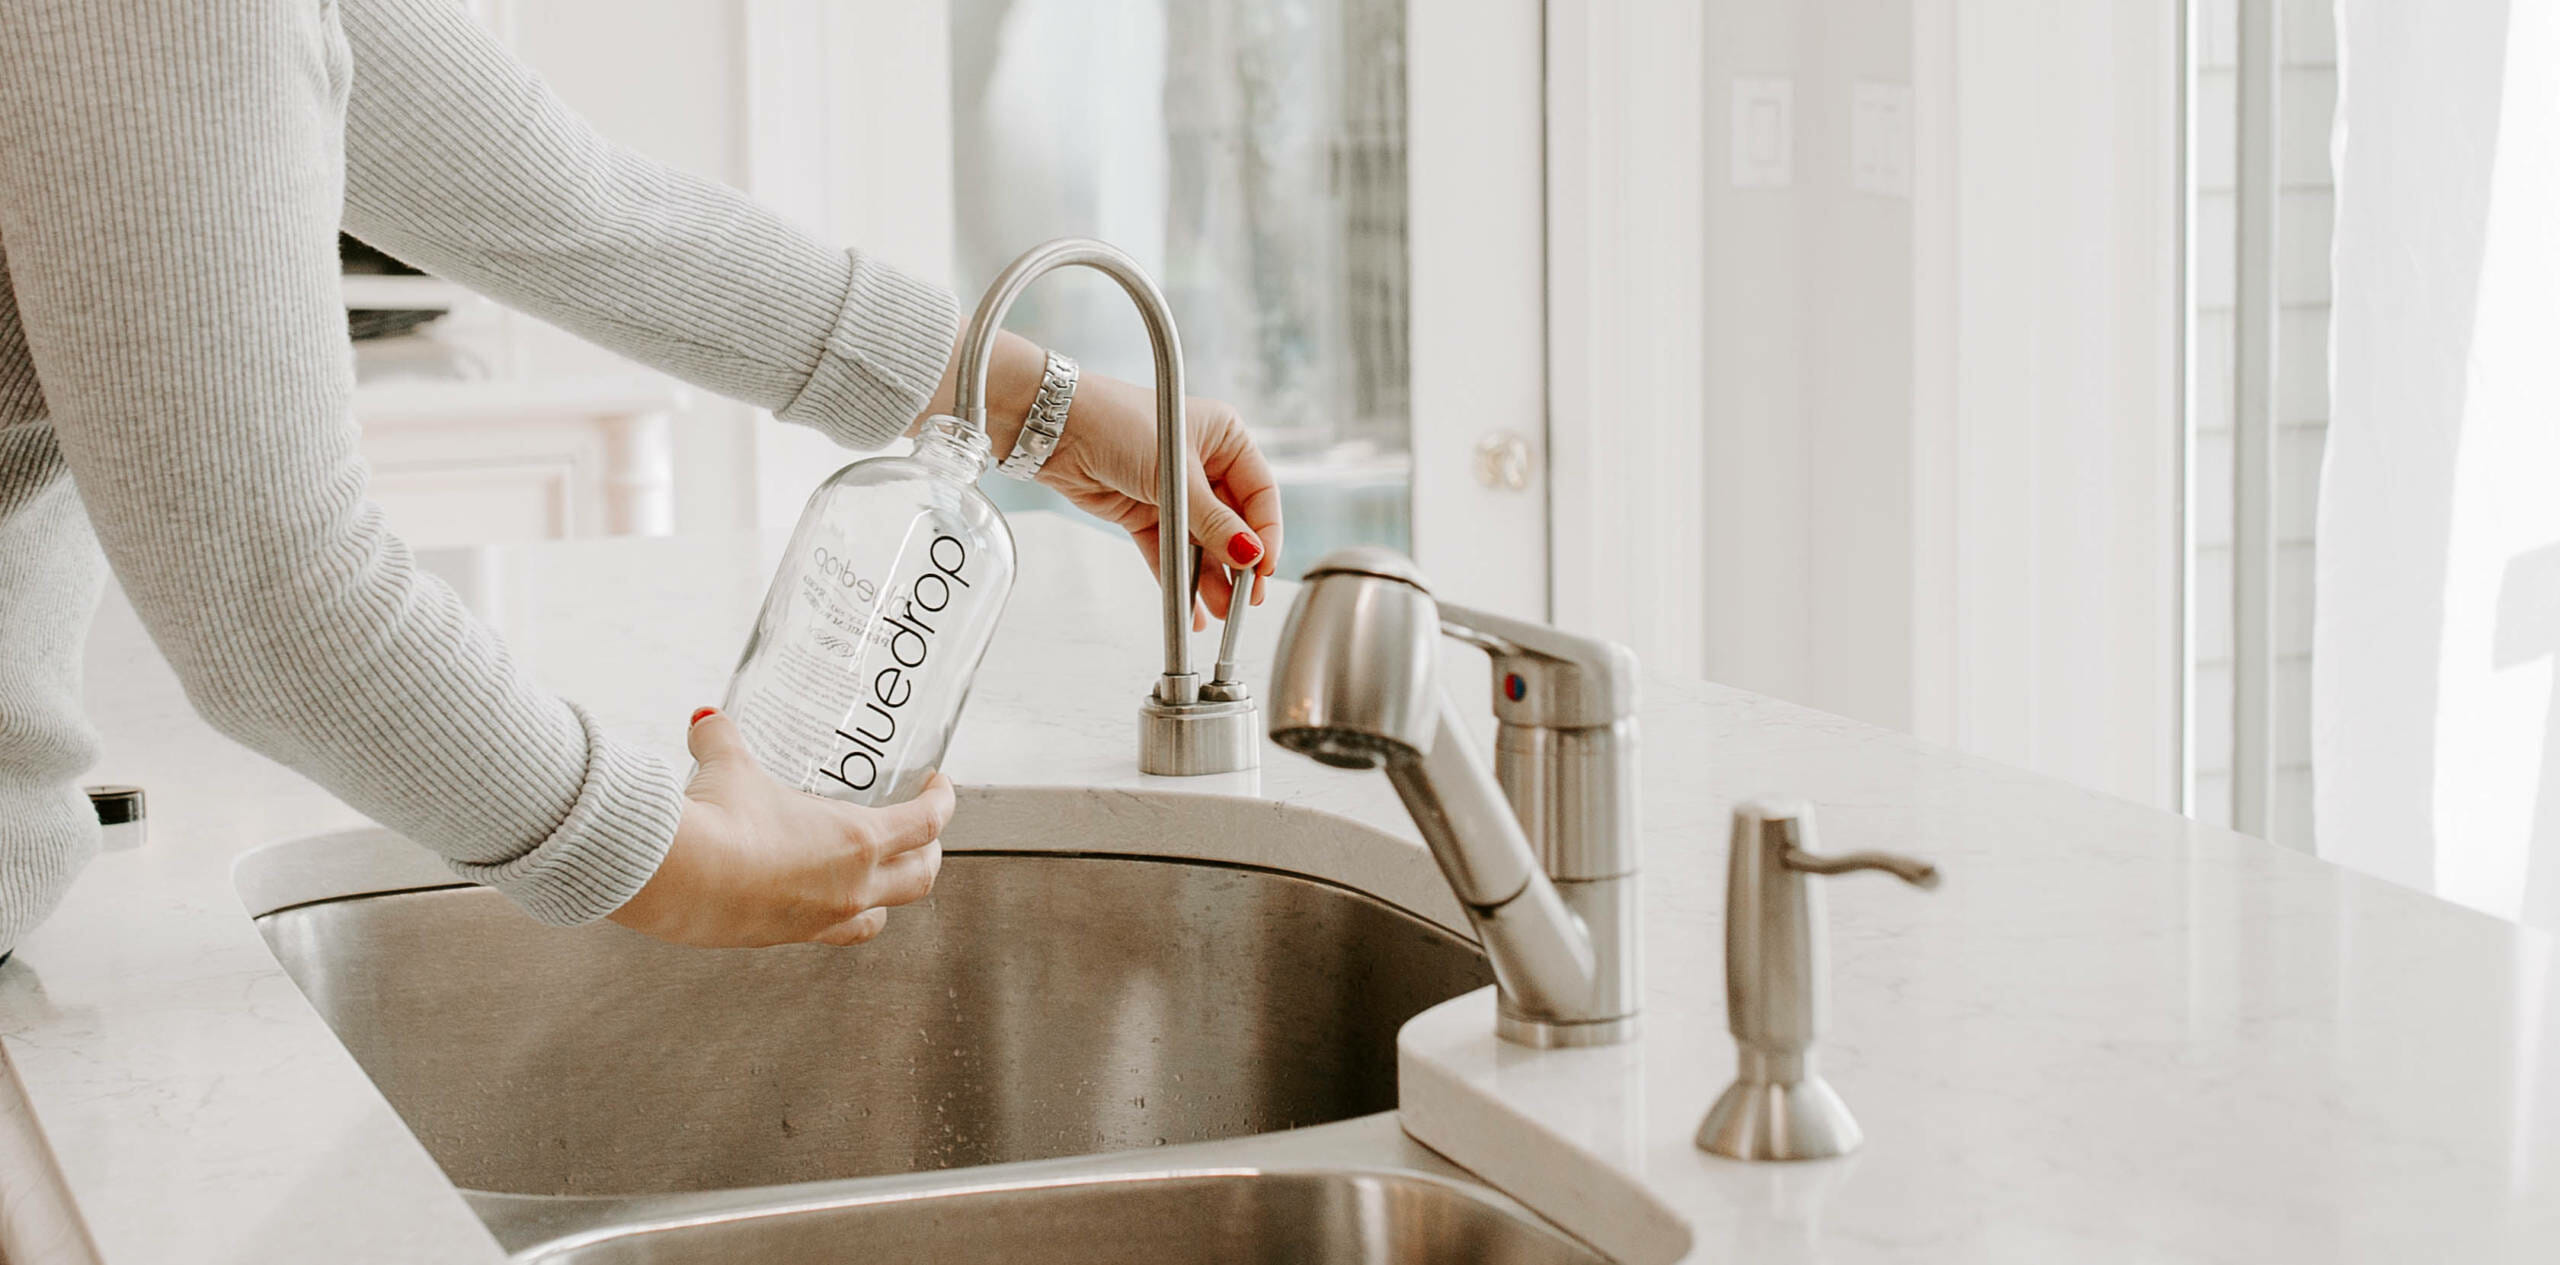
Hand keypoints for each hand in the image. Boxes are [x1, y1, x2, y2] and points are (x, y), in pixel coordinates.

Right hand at [608, 708, 951, 946]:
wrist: (678, 878)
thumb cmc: (720, 823)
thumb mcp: (729, 768)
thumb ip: (722, 741)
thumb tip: (706, 722)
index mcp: (858, 841)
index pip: (926, 823)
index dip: (942, 801)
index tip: (939, 785)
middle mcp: (851, 886)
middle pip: (919, 878)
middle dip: (928, 855)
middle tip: (924, 836)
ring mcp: (821, 919)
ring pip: (878, 916)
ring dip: (888, 896)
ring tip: (882, 877)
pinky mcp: (784, 938)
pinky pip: (830, 934)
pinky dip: (835, 917)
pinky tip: (816, 900)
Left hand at [1038, 372, 1283, 628]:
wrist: (1054, 426)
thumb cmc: (1116, 422)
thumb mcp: (1174, 473)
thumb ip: (1213, 520)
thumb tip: (1249, 554)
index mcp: (1225, 438)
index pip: (1260, 493)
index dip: (1265, 533)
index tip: (1264, 566)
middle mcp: (1204, 464)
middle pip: (1233, 523)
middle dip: (1239, 562)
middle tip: (1245, 598)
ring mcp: (1174, 491)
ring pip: (1202, 543)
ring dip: (1211, 577)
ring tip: (1220, 610)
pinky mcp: (1145, 513)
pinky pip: (1170, 551)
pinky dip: (1180, 578)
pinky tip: (1193, 608)